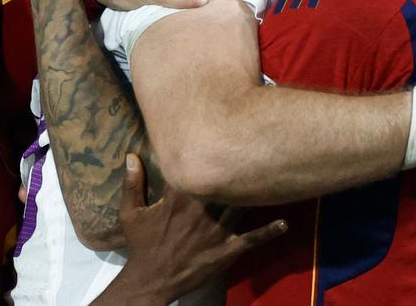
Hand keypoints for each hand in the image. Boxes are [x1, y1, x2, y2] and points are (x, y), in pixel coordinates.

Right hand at [100, 154, 286, 303]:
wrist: (152, 280)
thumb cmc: (141, 244)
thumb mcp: (130, 213)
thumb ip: (132, 183)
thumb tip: (131, 155)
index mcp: (180, 197)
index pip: (197, 168)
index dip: (207, 151)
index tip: (220, 135)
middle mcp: (202, 210)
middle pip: (226, 183)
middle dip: (240, 167)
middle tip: (260, 146)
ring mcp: (217, 230)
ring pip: (242, 205)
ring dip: (259, 193)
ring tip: (277, 177)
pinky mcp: (226, 250)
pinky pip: (251, 239)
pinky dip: (268, 232)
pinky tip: (285, 224)